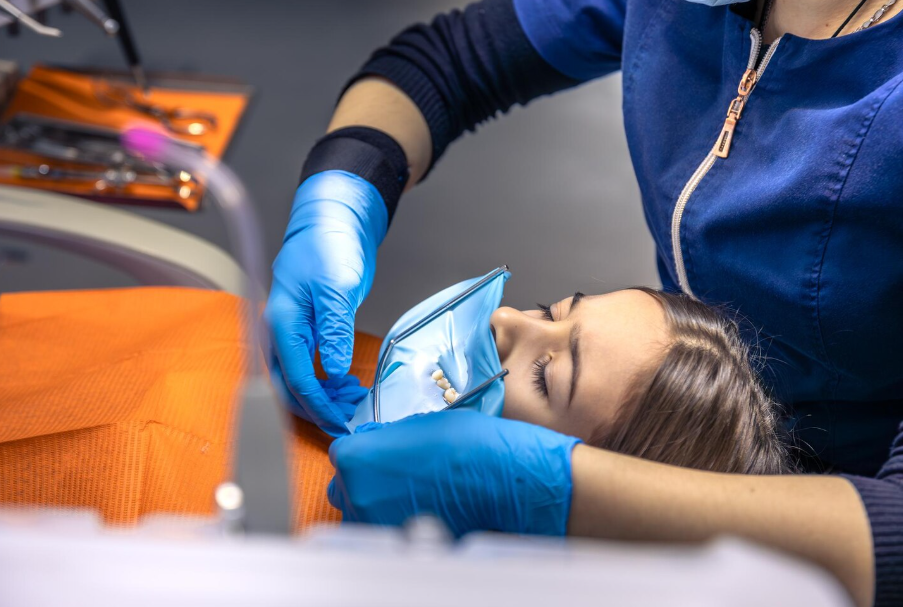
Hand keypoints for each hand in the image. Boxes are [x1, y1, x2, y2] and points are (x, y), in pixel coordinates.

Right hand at [265, 171, 386, 435]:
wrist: (336, 219)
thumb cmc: (330, 244)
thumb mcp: (336, 287)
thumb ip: (333, 331)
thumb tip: (331, 372)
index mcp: (282, 321)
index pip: (295, 376)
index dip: (316, 405)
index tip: (339, 423)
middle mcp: (282, 330)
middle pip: (288, 385)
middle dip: (315, 409)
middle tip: (346, 422)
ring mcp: (295, 331)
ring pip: (299, 378)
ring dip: (323, 397)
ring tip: (354, 402)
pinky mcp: (310, 330)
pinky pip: (311, 366)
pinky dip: (328, 382)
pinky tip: (349, 386)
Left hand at [327, 411, 581, 536]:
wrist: (502, 481)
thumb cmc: (466, 445)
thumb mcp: (419, 426)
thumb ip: (386, 437)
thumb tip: (374, 442)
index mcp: (355, 458)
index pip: (342, 454)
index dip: (365, 451)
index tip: (383, 452)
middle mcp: (356, 494)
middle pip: (346, 486)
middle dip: (366, 479)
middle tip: (397, 474)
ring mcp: (375, 524)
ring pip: (362, 513)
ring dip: (378, 503)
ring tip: (412, 494)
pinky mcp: (397, 544)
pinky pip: (384, 533)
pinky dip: (396, 523)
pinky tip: (421, 511)